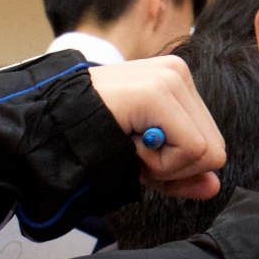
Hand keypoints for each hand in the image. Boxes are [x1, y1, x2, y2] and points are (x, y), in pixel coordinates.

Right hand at [87, 57, 225, 199]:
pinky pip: (190, 149)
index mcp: (178, 82)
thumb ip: (182, 175)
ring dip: (164, 164)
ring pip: (205, 152)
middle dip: (174, 166)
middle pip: (214, 149)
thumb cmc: (92, 142)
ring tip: (128, 143)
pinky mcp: (157, 92)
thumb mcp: (146, 163)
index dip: (178, 166)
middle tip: (133, 150)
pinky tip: (127, 140)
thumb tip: (214, 186)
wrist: (44, 131)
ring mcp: (169, 78)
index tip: (141, 154)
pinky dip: (158, 162)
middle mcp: (178, 73)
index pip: (211, 144)